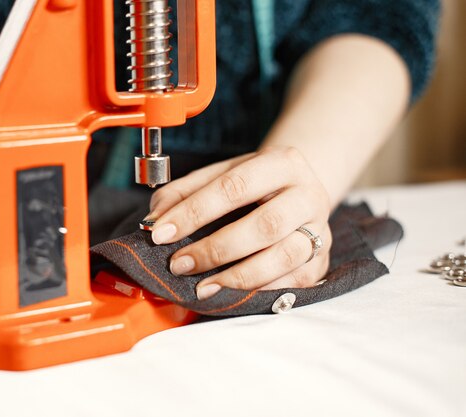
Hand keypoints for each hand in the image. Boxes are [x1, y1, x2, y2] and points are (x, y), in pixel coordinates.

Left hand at [146, 146, 332, 299]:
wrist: (298, 193)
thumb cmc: (253, 185)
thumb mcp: (220, 175)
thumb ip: (183, 193)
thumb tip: (154, 221)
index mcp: (282, 163)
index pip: (234, 186)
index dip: (195, 212)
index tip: (161, 233)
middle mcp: (308, 195)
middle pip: (264, 226)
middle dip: (216, 249)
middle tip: (180, 264)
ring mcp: (320, 231)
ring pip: (283, 258)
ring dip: (237, 278)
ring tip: (203, 287)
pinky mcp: (322, 262)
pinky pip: (294, 283)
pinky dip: (260, 292)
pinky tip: (232, 294)